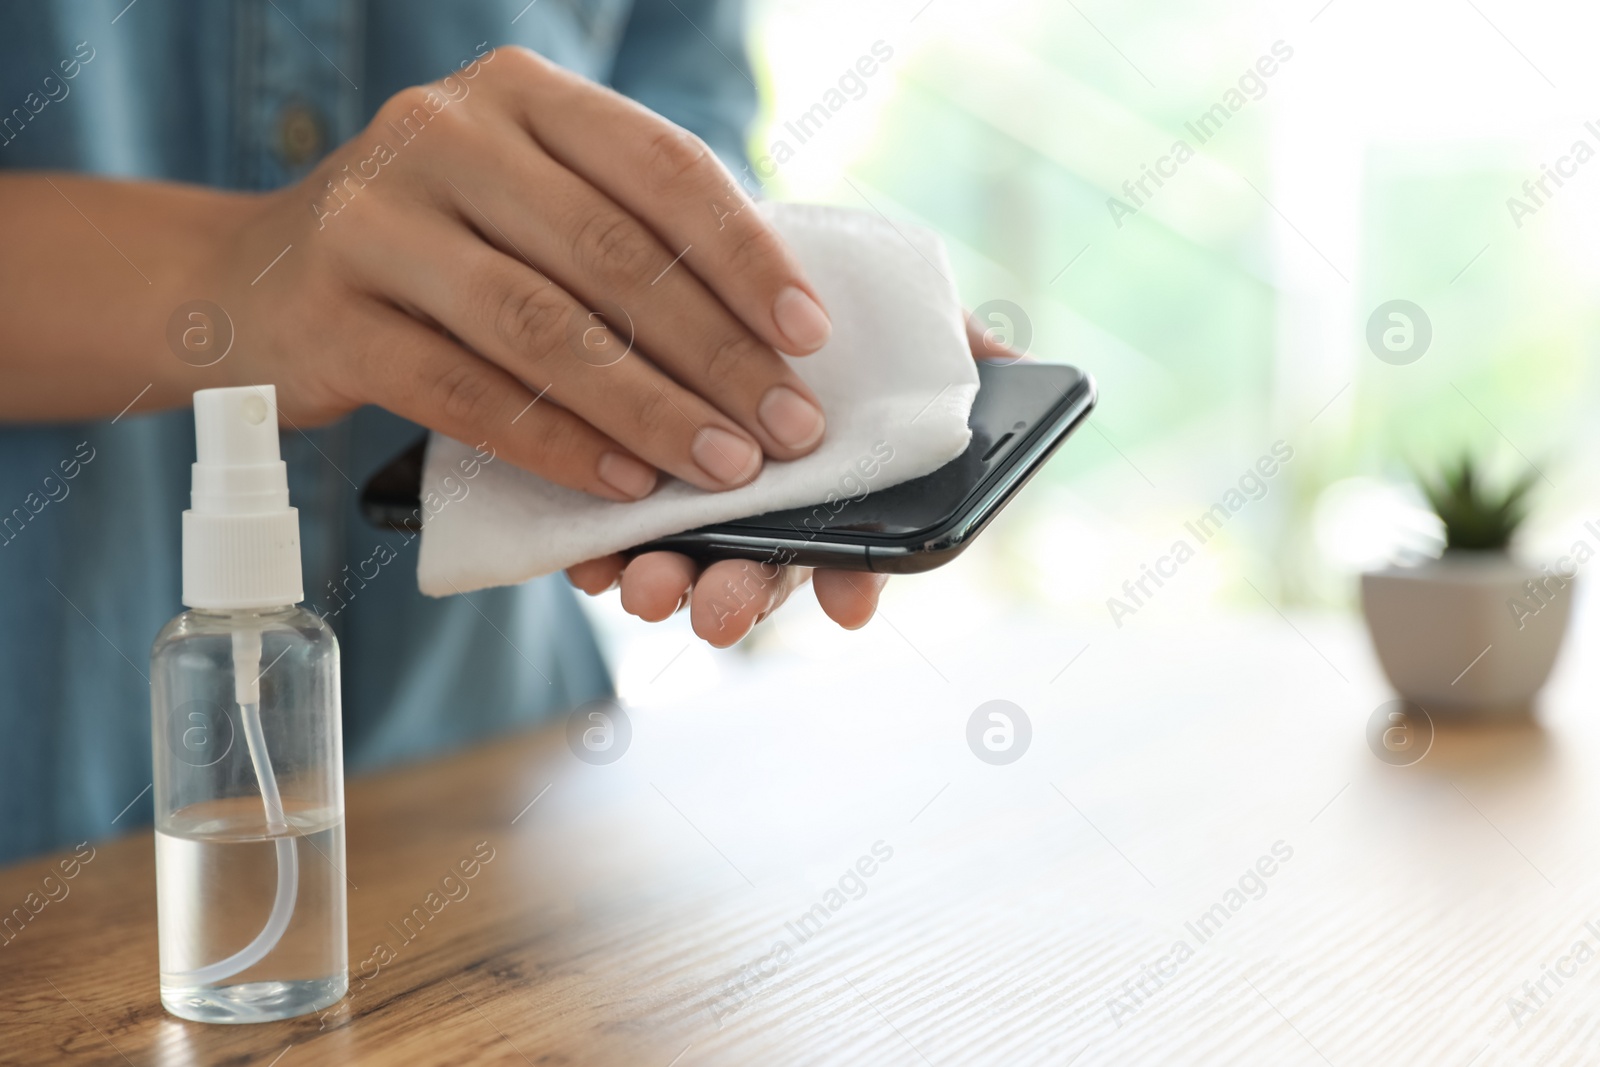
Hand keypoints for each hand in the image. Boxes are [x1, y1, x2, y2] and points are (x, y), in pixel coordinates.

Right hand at [211, 47, 832, 498]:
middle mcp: (443, 132)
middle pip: (612, 254)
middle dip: (717, 354)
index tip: (810, 336)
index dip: (746, 256)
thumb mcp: (521, 203)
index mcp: (516, 93)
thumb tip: (768, 334)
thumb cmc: (434, 251)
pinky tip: (624, 485)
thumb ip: (620, 235)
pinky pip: (467, 394)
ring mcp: (375, 219)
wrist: (250, 285)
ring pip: (544, 328)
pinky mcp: (330, 315)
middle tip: (786, 429)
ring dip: (650, 410)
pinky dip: (558, 446)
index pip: (661, 168)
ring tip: (723, 468)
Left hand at [568, 316, 1017, 646]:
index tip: (850, 604)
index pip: (852, 550)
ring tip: (645, 586)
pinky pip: (601, 526)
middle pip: (760, 568)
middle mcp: (760, 508)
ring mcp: (685, 501)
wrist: (699, 253)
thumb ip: (944, 347)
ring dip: (665, 579)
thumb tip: (1015, 367)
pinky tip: (587, 549)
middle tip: (721, 614)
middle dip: (742, 595)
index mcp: (832, 487)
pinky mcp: (613, 478)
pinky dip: (595, 543)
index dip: (854, 580)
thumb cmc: (807, 304)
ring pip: (679, 557)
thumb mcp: (884, 313)